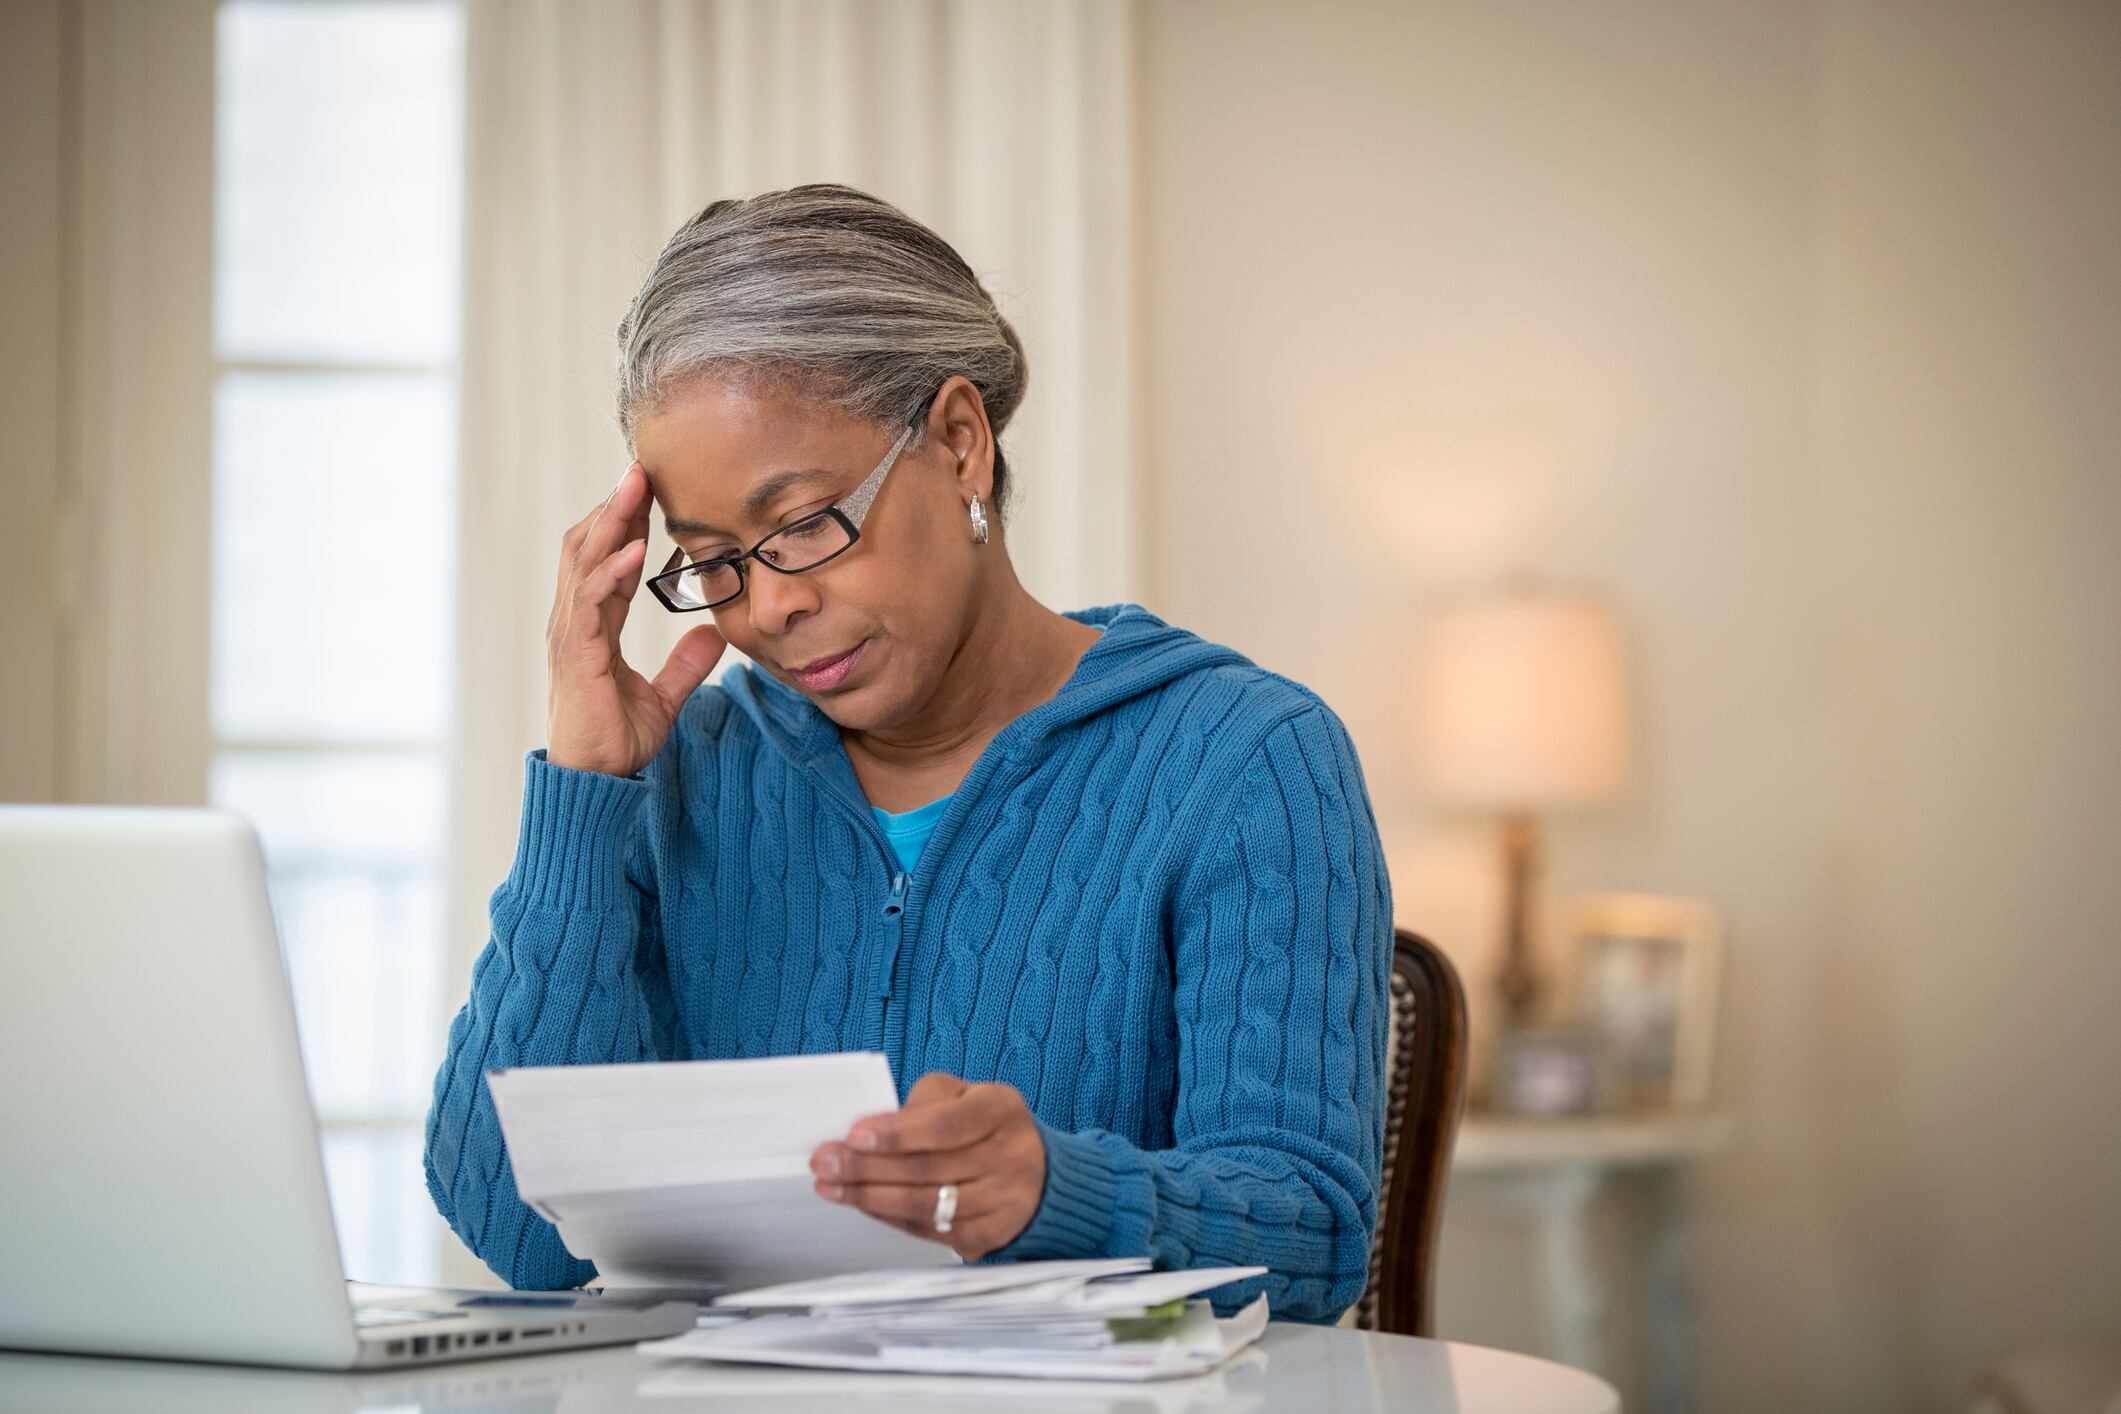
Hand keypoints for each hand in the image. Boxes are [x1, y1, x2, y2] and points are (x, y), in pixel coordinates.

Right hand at [545, 461, 725, 776]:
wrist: (595, 780)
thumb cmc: (615, 740)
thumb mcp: (662, 697)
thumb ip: (685, 664)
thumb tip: (713, 636)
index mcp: (593, 625)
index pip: (607, 559)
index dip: (625, 522)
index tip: (650, 488)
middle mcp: (576, 621)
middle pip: (589, 546)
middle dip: (614, 505)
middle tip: (642, 467)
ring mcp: (572, 634)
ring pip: (584, 560)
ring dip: (610, 520)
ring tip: (635, 485)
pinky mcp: (578, 654)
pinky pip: (590, 600)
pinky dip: (611, 570)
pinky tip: (635, 547)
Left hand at [808, 1072, 1047, 1259]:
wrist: (1038, 1171)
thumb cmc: (987, 1126)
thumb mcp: (963, 1094)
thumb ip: (921, 1104)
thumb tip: (869, 1130)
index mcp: (1001, 1110)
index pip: (945, 1125)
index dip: (897, 1133)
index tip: (854, 1135)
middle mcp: (1011, 1156)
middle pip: (927, 1170)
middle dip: (866, 1167)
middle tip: (825, 1162)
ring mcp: (1004, 1201)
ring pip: (925, 1206)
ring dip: (869, 1197)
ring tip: (832, 1186)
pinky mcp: (990, 1235)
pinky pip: (930, 1232)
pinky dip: (890, 1218)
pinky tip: (865, 1204)